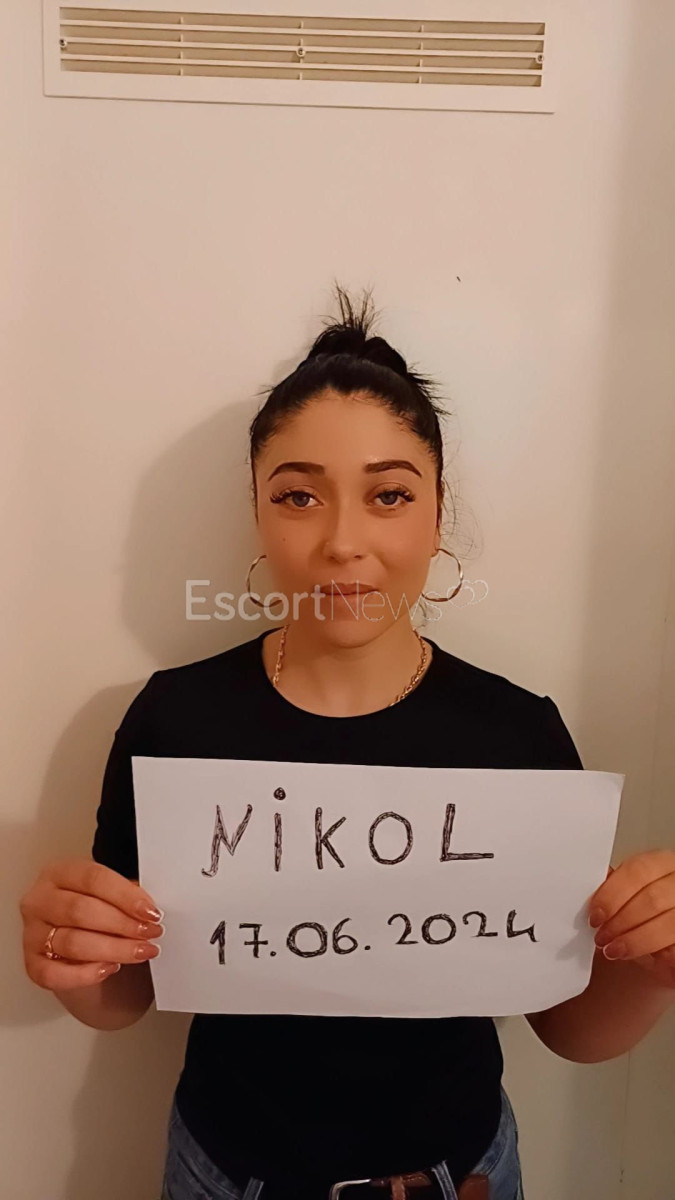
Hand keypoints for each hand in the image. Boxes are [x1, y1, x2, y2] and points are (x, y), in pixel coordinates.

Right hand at [20, 858, 163, 991]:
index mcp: (60, 873)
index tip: (150, 912)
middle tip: (150, 933)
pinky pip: (54, 974)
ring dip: (113, 949)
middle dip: (122, 924)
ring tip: (139, 951)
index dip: (125, 896)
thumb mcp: (111, 896)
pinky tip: (109, 968)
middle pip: (81, 910)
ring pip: (72, 942)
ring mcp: (32, 933)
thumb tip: (149, 910)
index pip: (93, 879)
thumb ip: (126, 896)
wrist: (81, 948)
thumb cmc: (97, 915)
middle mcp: (40, 900)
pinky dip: (85, 974)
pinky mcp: (31, 964)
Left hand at [588, 851, 674, 988]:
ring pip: (666, 923)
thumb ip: (613, 888)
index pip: (638, 870)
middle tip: (601, 936)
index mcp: (662, 864)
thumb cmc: (641, 915)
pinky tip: (640, 957)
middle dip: (621, 921)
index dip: (613, 894)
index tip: (595, 915)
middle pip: (652, 898)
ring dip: (634, 940)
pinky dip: (655, 954)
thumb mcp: (625, 896)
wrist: (658, 942)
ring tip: (613, 950)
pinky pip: (673, 948)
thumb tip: (586, 886)